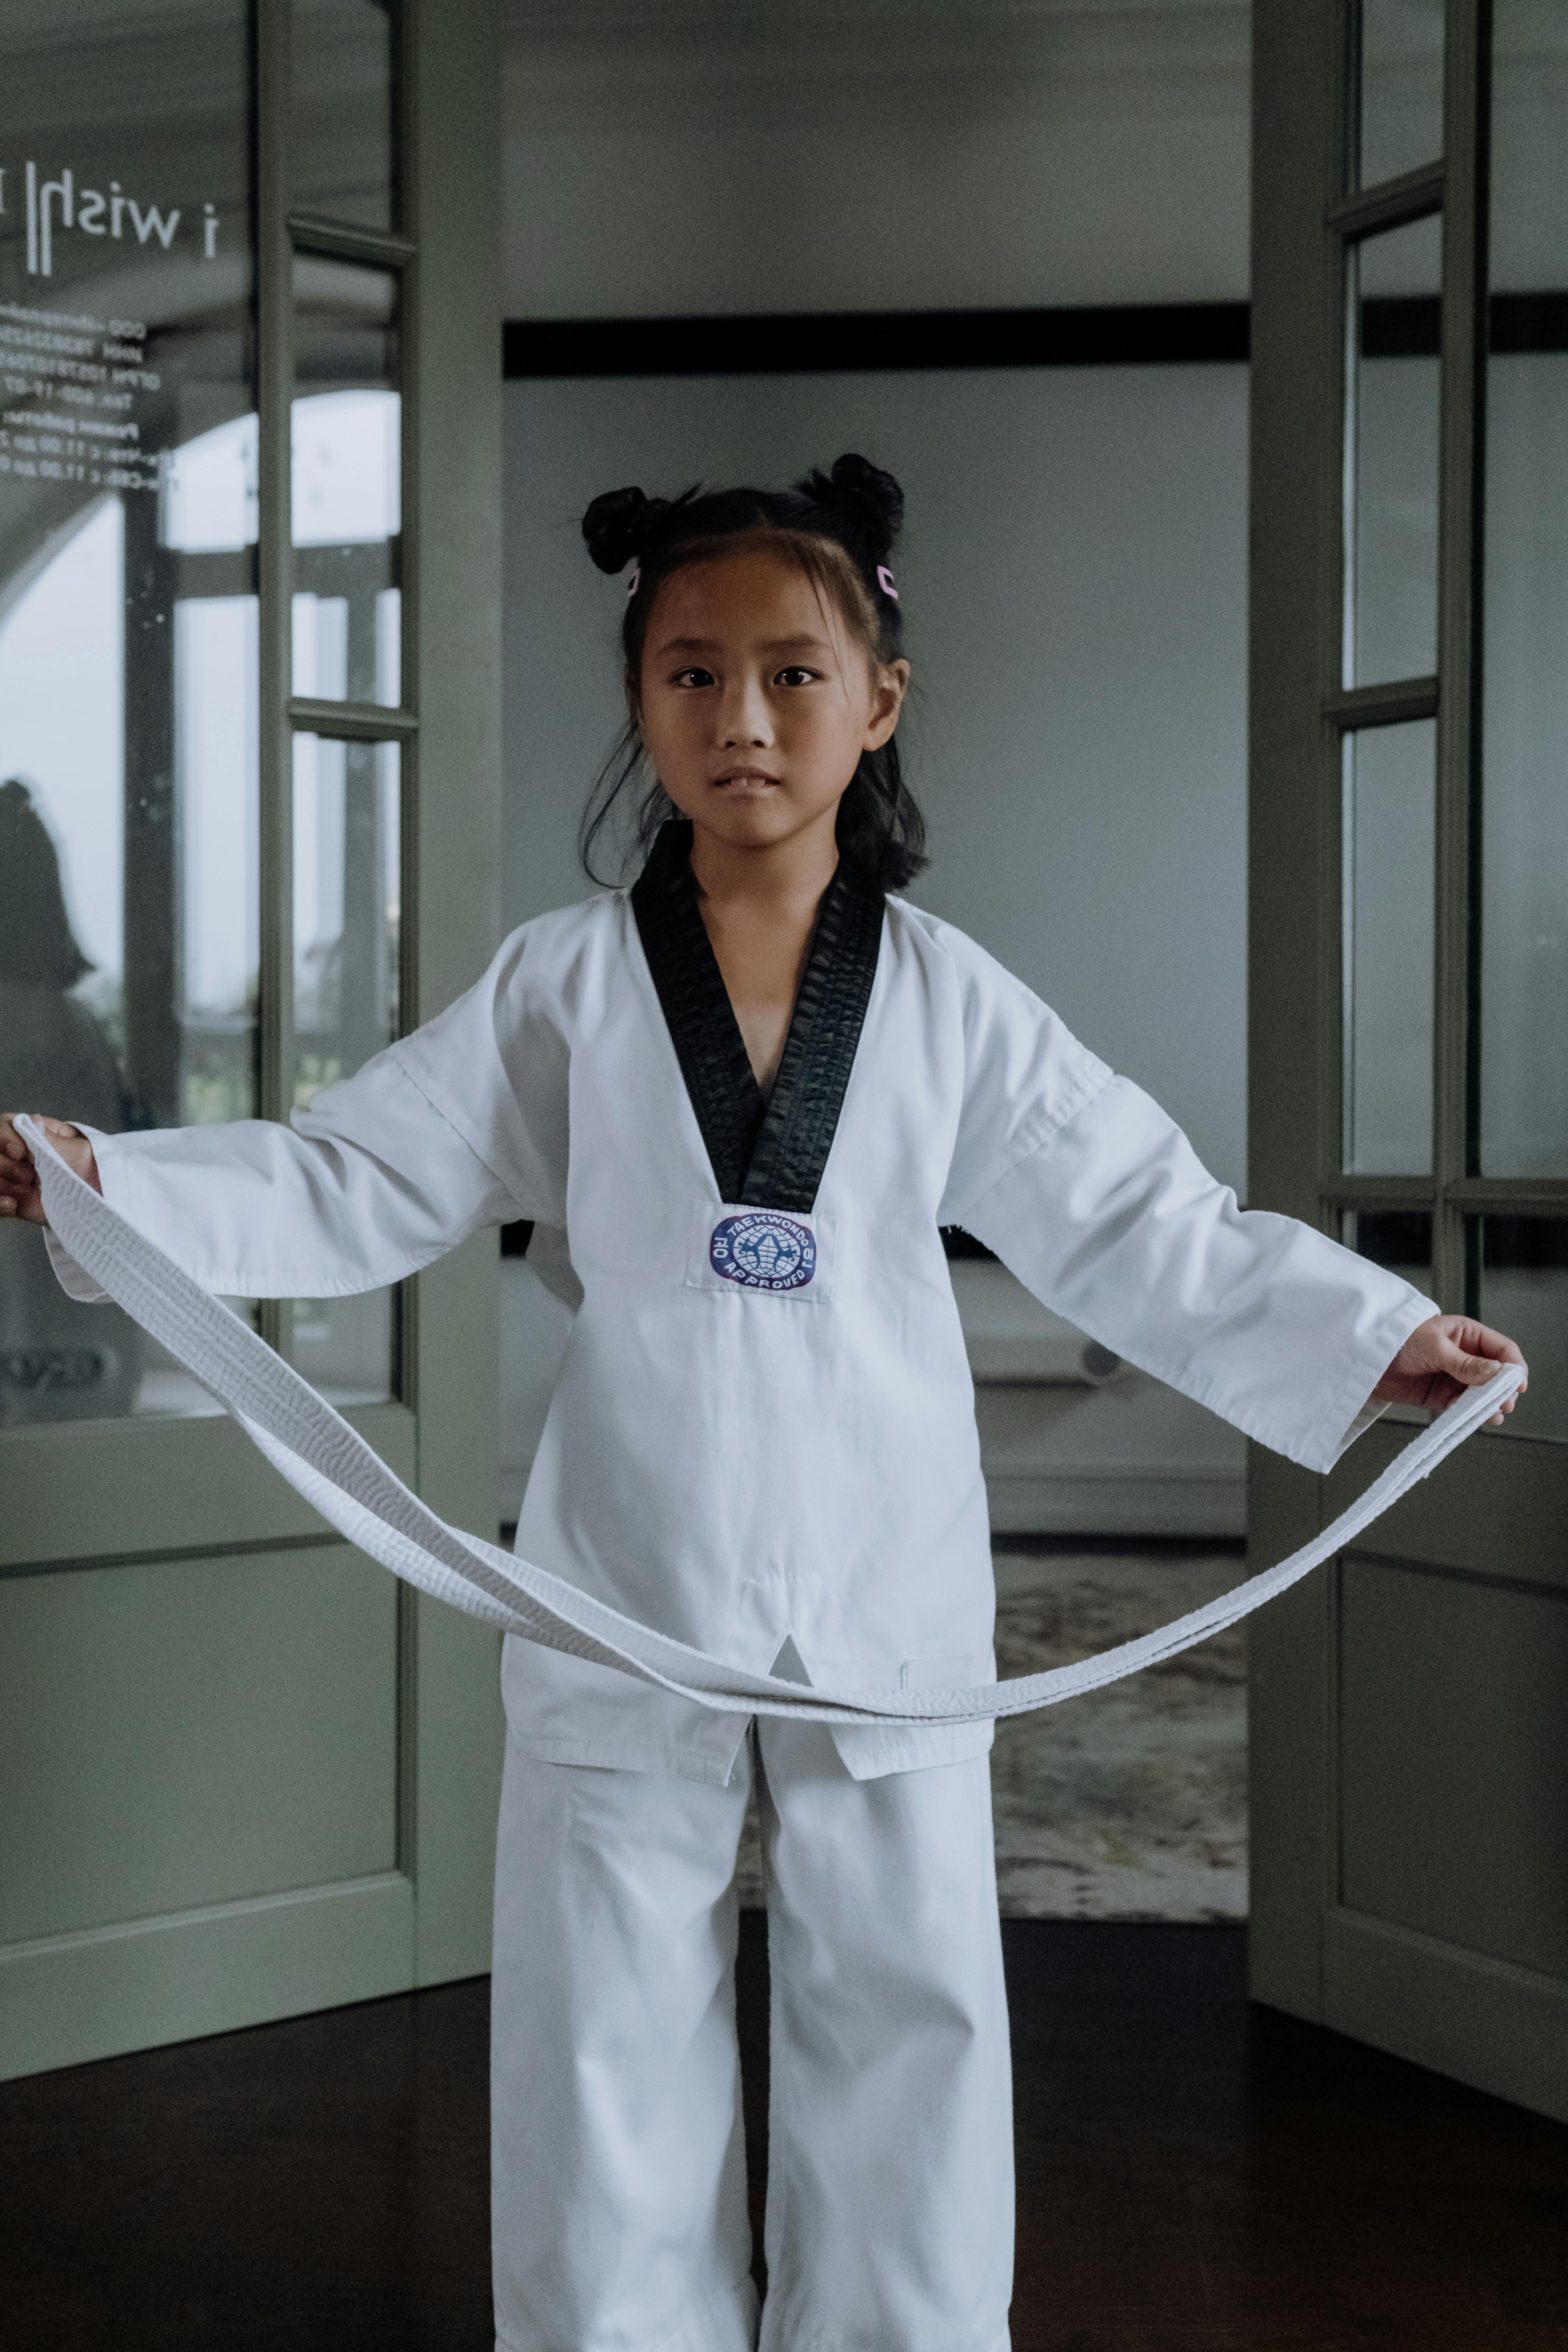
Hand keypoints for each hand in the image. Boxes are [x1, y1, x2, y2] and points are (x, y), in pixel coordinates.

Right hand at [0, 1114, 101, 1225]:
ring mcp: (12, 1178)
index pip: (3, 1127)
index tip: (20, 1152)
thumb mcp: (77, 1151)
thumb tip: (33, 1121)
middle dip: (6, 1166)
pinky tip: (12, 1204)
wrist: (101, 1196)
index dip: (5, 1139)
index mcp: (31, 1133)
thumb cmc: (92, 1166)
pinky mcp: (14, 1201)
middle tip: (30, 1176)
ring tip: (28, 1189)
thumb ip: (52, 1140)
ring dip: (5, 1185)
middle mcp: (16, 1154)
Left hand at [1373, 1314, 1526, 1424]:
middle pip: (1495, 1374)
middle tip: (1504, 1403)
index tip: (1517, 1384)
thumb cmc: (1396, 1339)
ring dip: (1489, 1404)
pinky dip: (1470, 1413)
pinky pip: (1461, 1406)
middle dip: (1502, 1389)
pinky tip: (1475, 1418)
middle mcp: (1464, 1356)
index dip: (1513, 1366)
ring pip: (1481, 1393)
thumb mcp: (1434, 1346)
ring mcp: (1453, 1376)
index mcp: (1466, 1334)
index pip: (1501, 1349)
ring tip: (1492, 1414)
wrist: (1363, 1358)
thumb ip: (1465, 1362)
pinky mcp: (1439, 1395)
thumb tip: (1496, 1372)